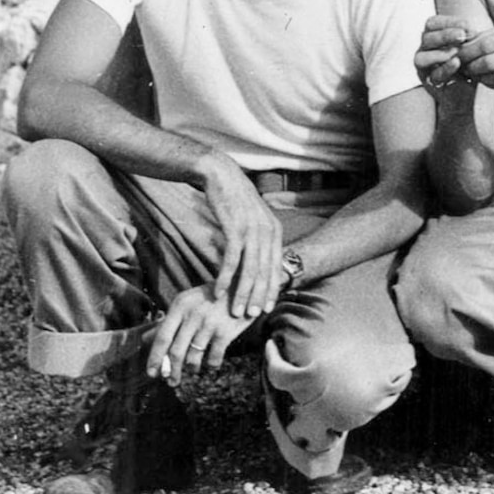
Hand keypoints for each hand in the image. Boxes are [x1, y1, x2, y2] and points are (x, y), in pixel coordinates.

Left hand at [147, 283, 258, 384]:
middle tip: (171, 381)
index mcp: (180, 306)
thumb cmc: (213, 296)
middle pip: (176, 351)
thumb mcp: (189, 302)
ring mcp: (210, 323)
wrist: (245, 284)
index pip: (162, 338)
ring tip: (192, 371)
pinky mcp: (227, 330)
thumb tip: (144, 339)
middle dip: (172, 371)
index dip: (155, 358)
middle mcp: (193, 314)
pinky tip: (211, 364)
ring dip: (191, 369)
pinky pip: (214, 357)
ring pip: (193, 357)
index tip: (152, 373)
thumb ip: (168, 321)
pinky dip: (211, 365)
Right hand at [199, 155, 283, 318]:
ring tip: (234, 311)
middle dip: (258, 296)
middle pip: (265, 271)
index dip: (271, 289)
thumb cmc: (233, 202)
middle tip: (250, 318)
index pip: (276, 266)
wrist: (220, 175)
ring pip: (250, 269)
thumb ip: (256, 241)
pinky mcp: (235, 227)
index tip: (266, 309)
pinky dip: (225, 278)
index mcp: (275, 230)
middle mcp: (268, 231)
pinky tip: (218, 293)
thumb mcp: (251, 221)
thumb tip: (255, 264)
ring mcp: (253, 229)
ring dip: (242, 293)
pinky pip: (231, 259)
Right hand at [415, 15, 473, 90]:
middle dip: (445, 35)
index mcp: (432, 37)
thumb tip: (471, 30)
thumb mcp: (469, 46)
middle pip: (426, 38)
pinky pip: (434, 75)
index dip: (448, 22)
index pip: (432, 23)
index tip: (468, 25)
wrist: (467, 89)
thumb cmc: (468, 61)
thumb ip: (467, 37)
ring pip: (421, 58)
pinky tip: (457, 62)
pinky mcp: (430, 83)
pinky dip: (445, 68)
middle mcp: (424, 50)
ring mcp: (424, 68)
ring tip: (456, 51)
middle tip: (463, 35)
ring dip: (440, 52)